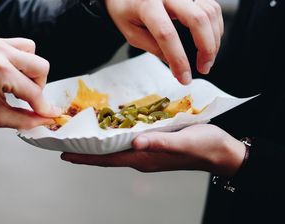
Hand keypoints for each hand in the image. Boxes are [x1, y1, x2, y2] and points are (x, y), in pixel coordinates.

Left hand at [0, 37, 60, 129]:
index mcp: (0, 72)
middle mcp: (2, 53)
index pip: (33, 92)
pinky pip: (22, 46)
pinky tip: (14, 73)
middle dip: (38, 87)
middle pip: (41, 68)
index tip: (49, 114)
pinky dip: (24, 60)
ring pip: (34, 54)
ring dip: (32, 71)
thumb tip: (45, 119)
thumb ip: (24, 119)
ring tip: (19, 84)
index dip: (43, 107)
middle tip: (28, 99)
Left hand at [61, 124, 244, 175]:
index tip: (62, 153)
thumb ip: (159, 142)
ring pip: (115, 147)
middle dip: (84, 149)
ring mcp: (148, 150)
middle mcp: (142, 155)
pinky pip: (127, 140)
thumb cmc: (204, 146)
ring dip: (96, 142)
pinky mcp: (154, 142)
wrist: (222, 151)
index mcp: (144, 157)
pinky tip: (109, 125)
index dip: (84, 156)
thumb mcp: (183, 141)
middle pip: (106, 154)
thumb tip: (136, 142)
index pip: (107, 158)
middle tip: (64, 140)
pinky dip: (113, 134)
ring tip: (79, 133)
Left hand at [105, 0, 222, 84]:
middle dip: (206, 49)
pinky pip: (212, 7)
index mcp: (146, 3)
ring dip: (214, 40)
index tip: (184, 78)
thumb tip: (175, 65)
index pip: (167, 34)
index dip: (178, 59)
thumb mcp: (130, 31)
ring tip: (207, 59)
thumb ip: (152, 47)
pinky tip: (210, 42)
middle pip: (196, 19)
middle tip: (203, 68)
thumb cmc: (125, 7)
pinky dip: (216, 27)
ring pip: (209, 12)